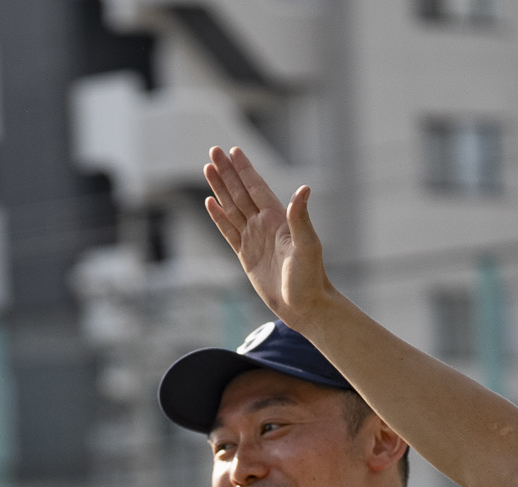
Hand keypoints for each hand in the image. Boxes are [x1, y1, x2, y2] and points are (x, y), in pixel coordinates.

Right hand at [203, 145, 333, 327]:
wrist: (304, 305)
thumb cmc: (310, 277)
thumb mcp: (307, 245)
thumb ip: (301, 217)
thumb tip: (304, 188)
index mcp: (277, 218)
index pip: (256, 187)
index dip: (244, 169)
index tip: (233, 150)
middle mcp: (264, 224)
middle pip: (240, 192)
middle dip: (226, 172)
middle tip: (213, 150)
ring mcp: (254, 239)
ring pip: (232, 207)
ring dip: (220, 188)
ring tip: (206, 169)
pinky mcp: (246, 255)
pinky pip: (228, 231)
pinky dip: (218, 216)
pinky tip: (210, 203)